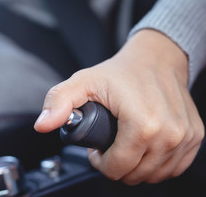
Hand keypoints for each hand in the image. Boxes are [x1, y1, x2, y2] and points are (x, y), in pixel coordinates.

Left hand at [34, 29, 203, 184]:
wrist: (156, 59)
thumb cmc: (121, 72)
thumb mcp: (83, 82)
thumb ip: (59, 102)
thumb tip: (42, 125)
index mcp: (142, 124)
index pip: (117, 168)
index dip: (101, 163)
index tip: (97, 150)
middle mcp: (169, 133)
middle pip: (135, 174)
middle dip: (117, 165)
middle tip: (110, 146)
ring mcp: (185, 136)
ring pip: (155, 174)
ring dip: (136, 167)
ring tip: (125, 147)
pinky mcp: (194, 137)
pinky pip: (174, 167)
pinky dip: (157, 165)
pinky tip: (145, 150)